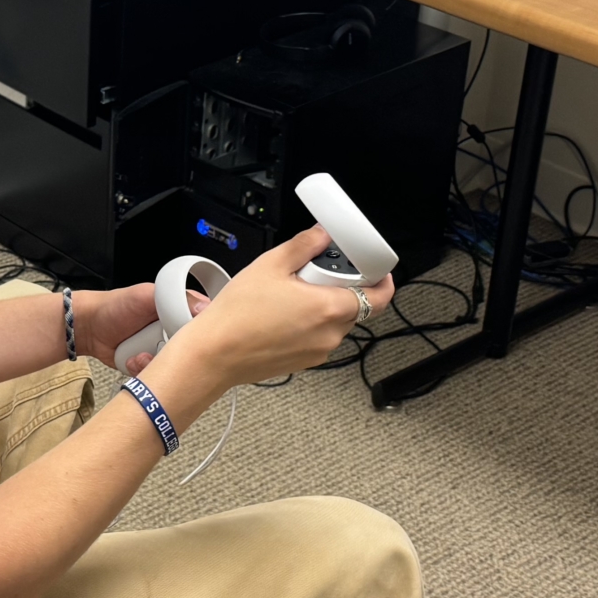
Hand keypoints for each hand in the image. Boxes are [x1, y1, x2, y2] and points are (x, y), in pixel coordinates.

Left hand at [72, 283, 210, 374]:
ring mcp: (164, 352)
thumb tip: (204, 308)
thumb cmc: (116, 306)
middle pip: (193, 351)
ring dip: (158, 364)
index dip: (203, 335)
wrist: (90, 328)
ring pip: (176, 368)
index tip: (192, 339)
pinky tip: (133, 361)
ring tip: (140, 355)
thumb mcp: (146, 295)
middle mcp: (176, 333)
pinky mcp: (152, 367)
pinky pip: (159, 378)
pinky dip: (145, 372)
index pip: (204, 326)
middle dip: (178, 354)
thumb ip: (175, 298)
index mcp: (181, 311)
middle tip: (160, 346)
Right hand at [153, 226, 388, 395]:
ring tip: (291, 295)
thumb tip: (322, 235)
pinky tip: (282, 314)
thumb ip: (304, 246)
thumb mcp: (271, 264)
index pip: (381, 298)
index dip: (382, 281)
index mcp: (330, 308)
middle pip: (356, 306)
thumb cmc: (239, 315)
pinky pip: (319, 337)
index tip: (374, 269)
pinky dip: (310, 323)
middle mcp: (331, 334)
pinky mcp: (305, 362)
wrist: (215, 354)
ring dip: (324, 306)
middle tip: (315, 274)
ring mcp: (319, 351)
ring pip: (336, 322)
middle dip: (342, 287)